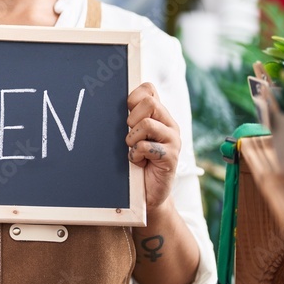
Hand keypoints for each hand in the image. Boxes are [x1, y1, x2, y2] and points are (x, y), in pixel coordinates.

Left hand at [125, 82, 179, 210]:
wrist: (147, 193)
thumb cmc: (137, 162)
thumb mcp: (132, 136)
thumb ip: (130, 118)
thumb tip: (110, 99)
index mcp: (160, 116)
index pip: (149, 89)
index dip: (133, 98)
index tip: (127, 115)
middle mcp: (169, 124)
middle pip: (149, 102)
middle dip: (131, 118)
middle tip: (130, 136)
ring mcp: (173, 140)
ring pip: (146, 123)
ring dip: (132, 139)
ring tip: (134, 150)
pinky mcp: (171, 157)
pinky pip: (144, 146)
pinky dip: (134, 155)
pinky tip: (138, 162)